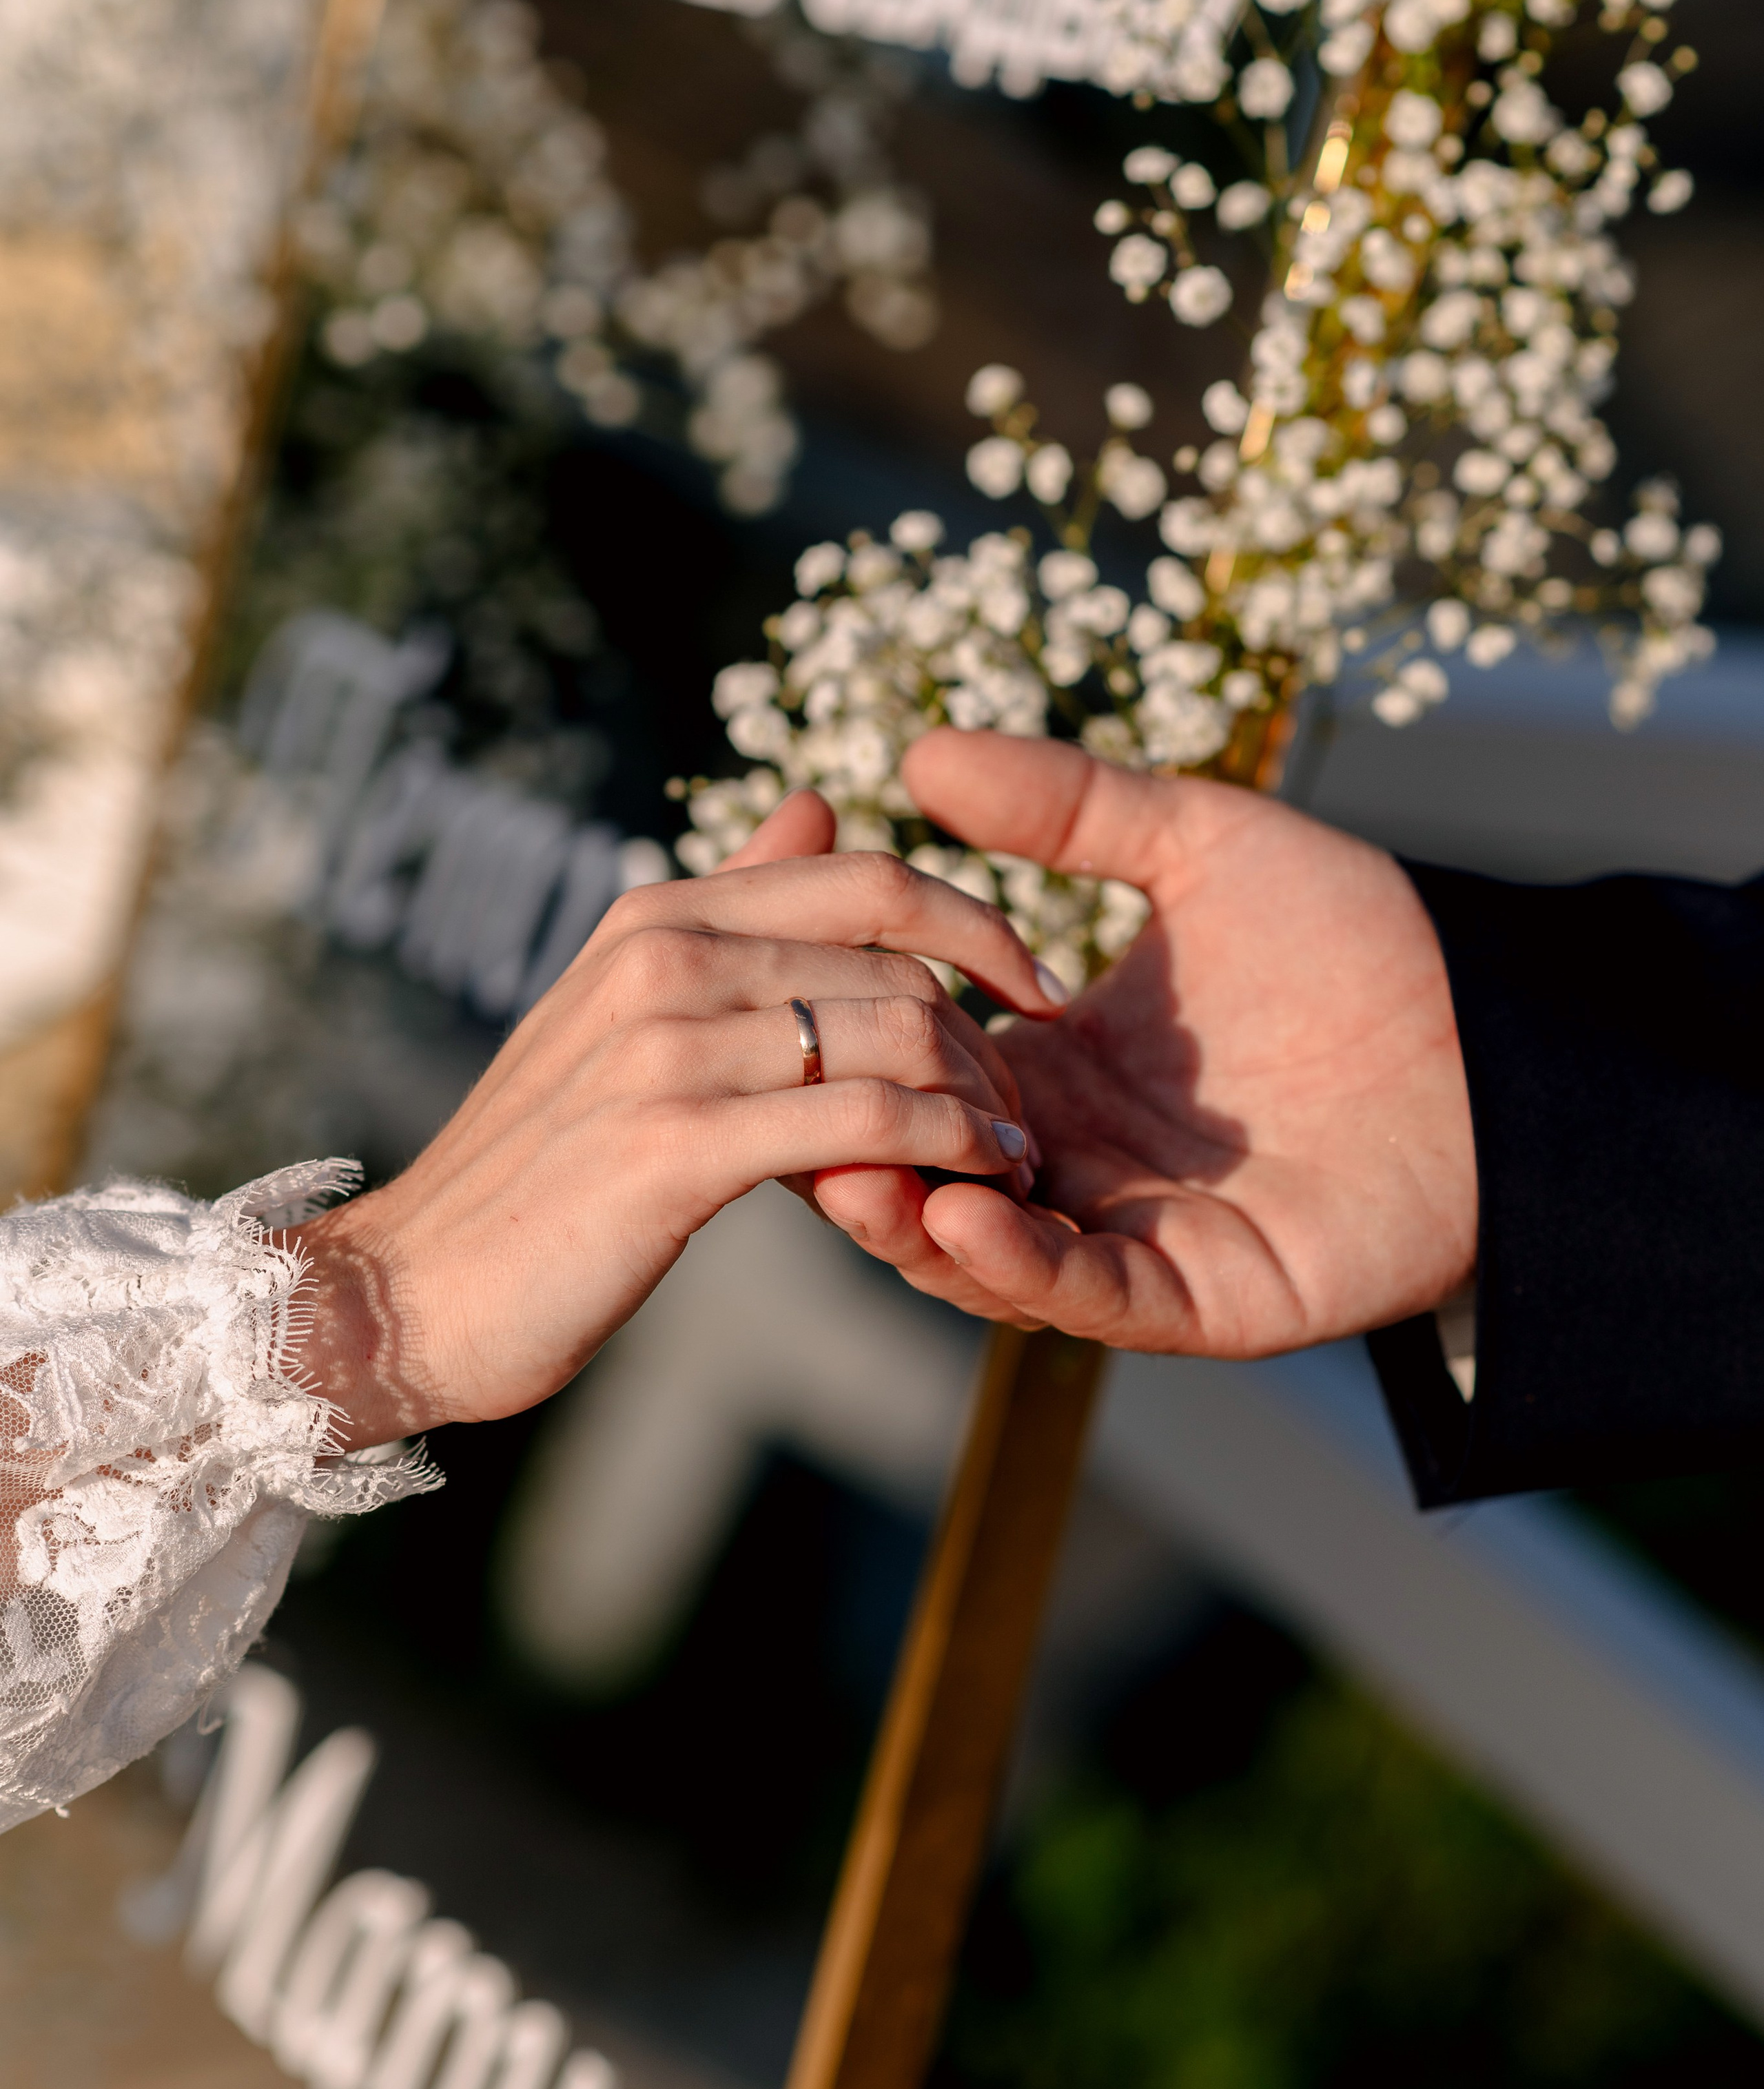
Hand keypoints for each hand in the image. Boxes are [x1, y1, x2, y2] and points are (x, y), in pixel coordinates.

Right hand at [293, 790, 1063, 1444]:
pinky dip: (944, 1147)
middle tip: (1022, 1106)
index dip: (979, 920)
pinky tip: (979, 1181)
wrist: (415, 1288)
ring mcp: (666, 1047)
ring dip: (978, 1097)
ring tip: (1013, 1156)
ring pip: (892, 1032)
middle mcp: (663, 956)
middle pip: (897, 956)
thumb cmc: (542, 1163)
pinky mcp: (675, 1147)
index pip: (866, 876)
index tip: (1038, 986)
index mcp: (659, 914)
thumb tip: (815, 800)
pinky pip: (861, 1122)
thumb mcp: (626, 1008)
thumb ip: (732, 907)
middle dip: (988, 1031)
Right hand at [808, 730, 1477, 1356]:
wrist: (1497, 1032)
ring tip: (844, 1173)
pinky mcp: (1198, 1294)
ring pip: (981, 1254)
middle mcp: (1072, 1160)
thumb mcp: (1197, 845)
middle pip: (919, 1171)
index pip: (907, 1068)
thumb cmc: (1356, 939)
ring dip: (906, 1223)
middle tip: (769, 1108)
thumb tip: (918, 751)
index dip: (841, 1048)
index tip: (769, 1001)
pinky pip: (1085, 1292)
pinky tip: (959, 1215)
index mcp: (1051, 1064)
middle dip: (845, 1150)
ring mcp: (1128, 1234)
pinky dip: (1014, 1264)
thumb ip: (1068, 806)